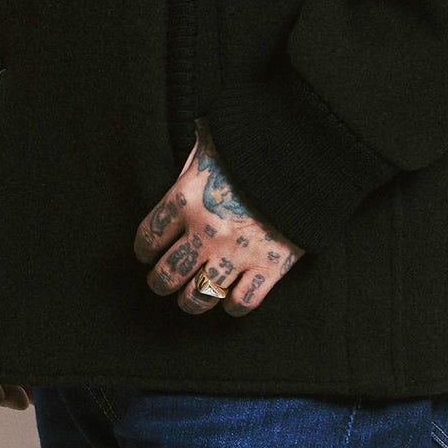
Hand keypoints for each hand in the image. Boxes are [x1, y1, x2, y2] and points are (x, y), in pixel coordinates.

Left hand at [133, 120, 304, 316]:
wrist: (303, 156)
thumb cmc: (250, 146)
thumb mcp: (209, 142)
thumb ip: (188, 161)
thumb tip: (174, 158)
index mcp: (186, 200)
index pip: (148, 238)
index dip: (144, 249)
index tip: (147, 253)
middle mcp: (206, 232)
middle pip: (167, 275)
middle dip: (159, 282)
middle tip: (161, 281)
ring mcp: (237, 253)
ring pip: (199, 297)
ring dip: (189, 301)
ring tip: (189, 298)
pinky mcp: (269, 266)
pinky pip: (242, 303)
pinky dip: (233, 305)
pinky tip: (229, 299)